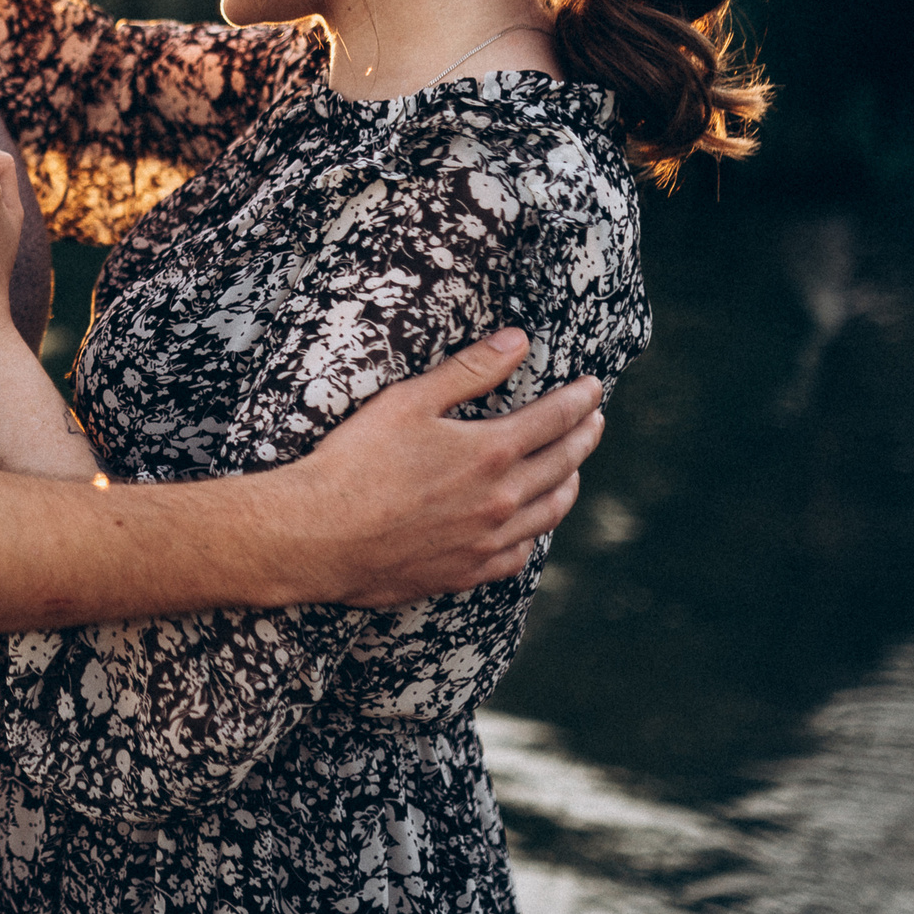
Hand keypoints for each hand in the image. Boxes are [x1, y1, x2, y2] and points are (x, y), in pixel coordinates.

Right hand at [284, 329, 603, 607]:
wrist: (319, 535)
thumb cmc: (355, 462)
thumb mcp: (407, 401)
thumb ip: (467, 371)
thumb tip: (517, 342)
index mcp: (491, 452)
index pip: (555, 419)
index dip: (579, 400)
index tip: (593, 388)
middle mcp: (501, 500)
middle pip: (563, 464)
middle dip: (583, 437)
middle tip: (595, 422)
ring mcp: (487, 541)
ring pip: (549, 513)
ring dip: (568, 486)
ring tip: (573, 472)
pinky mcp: (465, 572)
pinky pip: (518, 555)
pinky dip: (532, 535)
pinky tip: (528, 528)